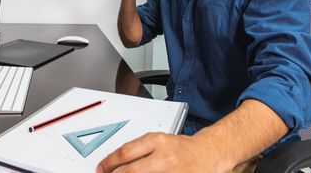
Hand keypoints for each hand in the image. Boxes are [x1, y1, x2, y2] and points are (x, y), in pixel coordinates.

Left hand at [96, 132, 227, 172]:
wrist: (209, 153)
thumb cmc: (183, 148)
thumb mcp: (159, 141)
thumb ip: (138, 150)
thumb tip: (116, 162)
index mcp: (157, 142)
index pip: (125, 153)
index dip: (109, 163)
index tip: (101, 168)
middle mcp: (164, 158)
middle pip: (130, 171)